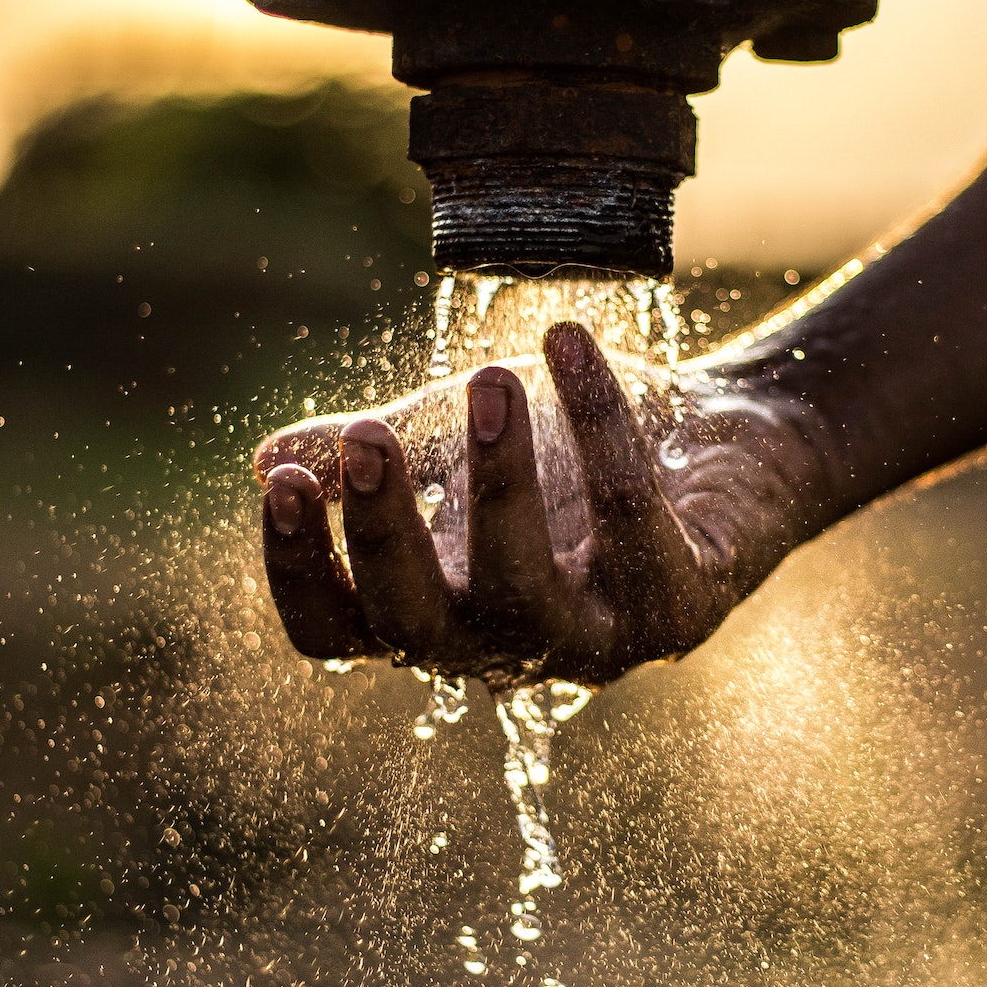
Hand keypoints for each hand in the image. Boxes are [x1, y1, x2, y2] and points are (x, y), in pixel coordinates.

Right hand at [254, 323, 840, 684]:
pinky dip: (603, 426)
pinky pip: (632, 520)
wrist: (722, 440)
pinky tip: (571, 341)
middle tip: (370, 434)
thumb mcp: (454, 442)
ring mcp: (597, 640)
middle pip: (418, 629)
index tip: (288, 482)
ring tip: (491, 379)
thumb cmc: (571, 451)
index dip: (302, 572)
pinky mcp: (681, 608)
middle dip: (388, 535)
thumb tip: (264, 460)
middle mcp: (507, 645)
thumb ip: (368, 458)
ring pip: (526, 595)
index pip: (340, 633)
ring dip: (501, 484)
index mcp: (438, 611)